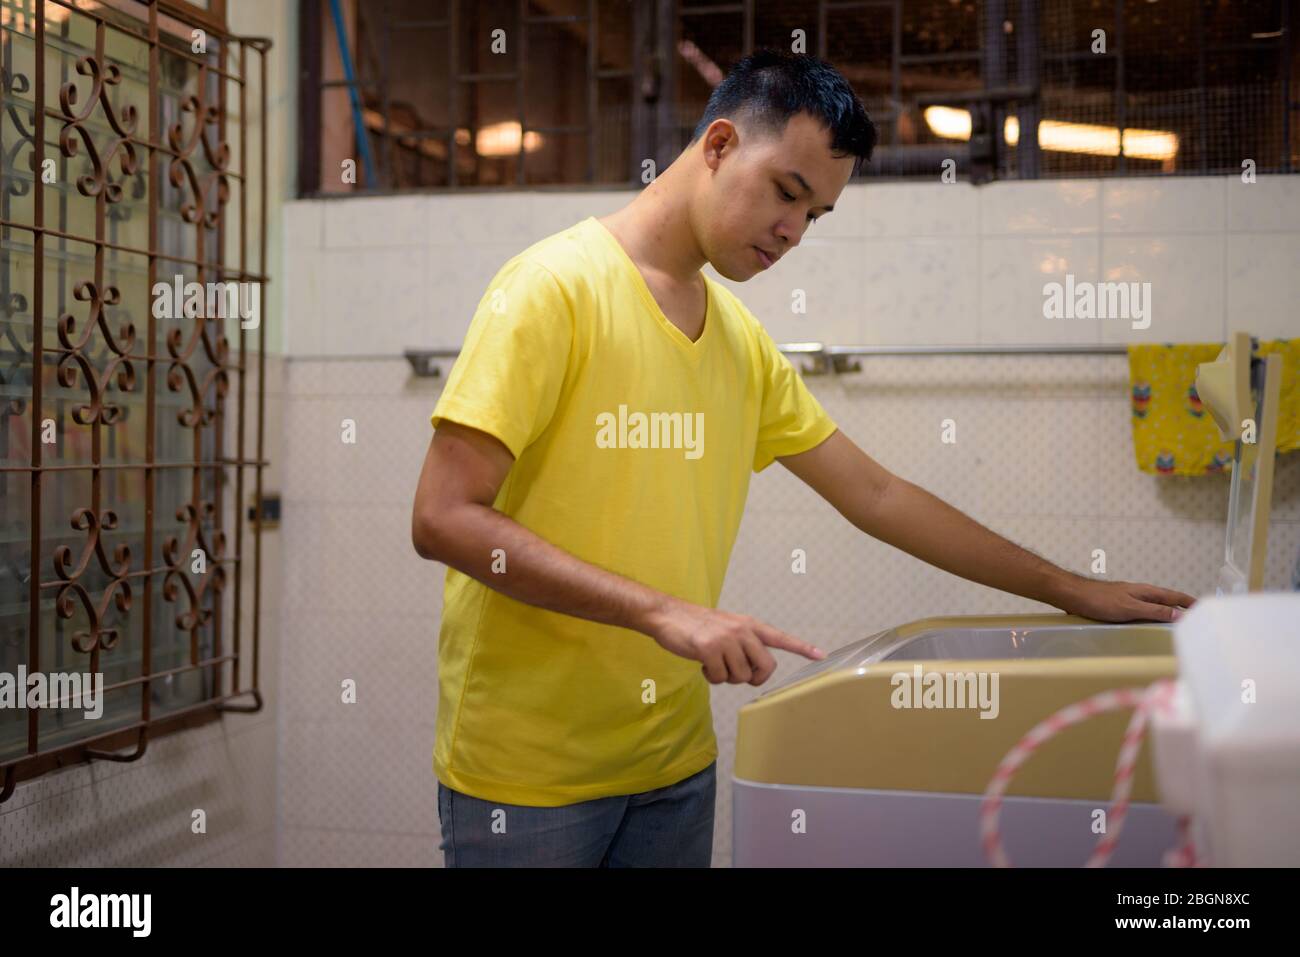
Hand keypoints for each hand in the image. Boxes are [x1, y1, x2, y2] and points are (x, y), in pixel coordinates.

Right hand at [646, 599, 825, 685]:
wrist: (667, 615)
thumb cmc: (696, 625)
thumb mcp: (726, 627)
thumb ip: (743, 644)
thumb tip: (752, 670)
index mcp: (749, 624)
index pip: (780, 637)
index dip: (801, 648)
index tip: (821, 655)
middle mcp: (742, 630)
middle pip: (765, 667)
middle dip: (753, 677)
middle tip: (737, 674)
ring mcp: (726, 639)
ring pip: (741, 676)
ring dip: (726, 677)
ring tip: (713, 663)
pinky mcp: (709, 648)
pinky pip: (720, 677)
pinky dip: (711, 677)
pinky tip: (702, 664)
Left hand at [1058, 578, 1197, 623]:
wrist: (1073, 595)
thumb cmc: (1100, 600)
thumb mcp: (1131, 608)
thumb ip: (1155, 612)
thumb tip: (1180, 615)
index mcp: (1147, 592)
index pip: (1175, 596)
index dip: (1190, 603)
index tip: (1205, 609)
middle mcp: (1141, 594)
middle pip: (1167, 602)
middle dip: (1182, 610)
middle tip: (1195, 621)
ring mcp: (1130, 599)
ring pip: (1154, 608)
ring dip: (1166, 615)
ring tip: (1177, 627)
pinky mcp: (1120, 607)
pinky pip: (1142, 613)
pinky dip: (1151, 619)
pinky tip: (1149, 627)